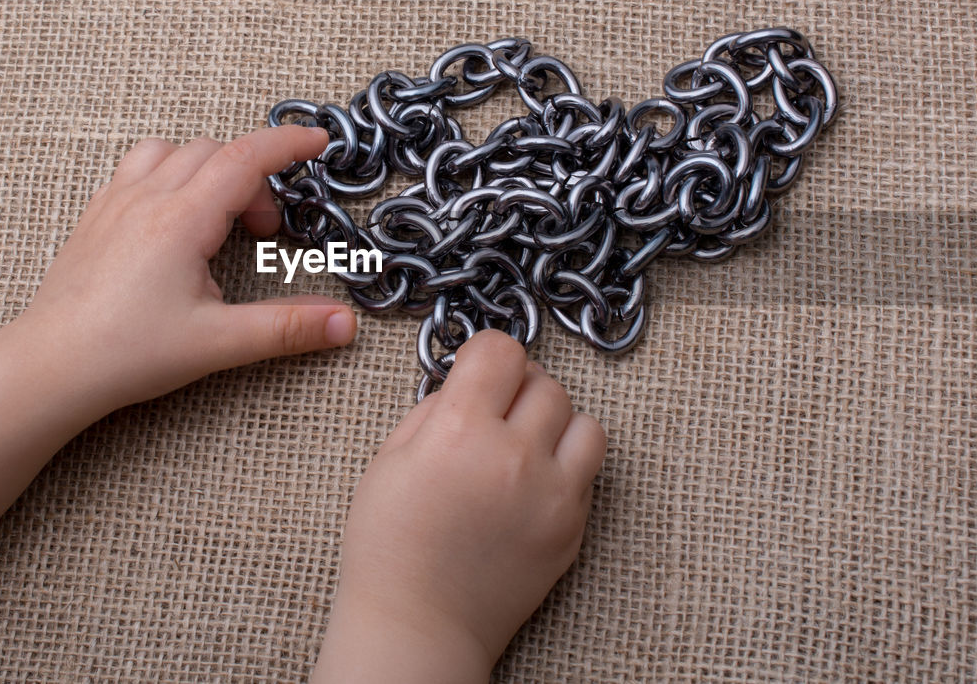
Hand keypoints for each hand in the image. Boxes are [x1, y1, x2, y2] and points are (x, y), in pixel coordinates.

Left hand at [13, 124, 356, 415]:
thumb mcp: (218, 343)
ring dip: (208, 169)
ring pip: (171, 151)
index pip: (246, 158)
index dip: (288, 144)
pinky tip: (174, 222)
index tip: (318, 141)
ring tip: (220, 219)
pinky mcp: (95, 217)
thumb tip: (344, 323)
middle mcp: (147, 198)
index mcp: (181, 219)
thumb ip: (286, 328)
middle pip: (215, 152)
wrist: (50, 366)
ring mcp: (115, 203)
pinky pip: (137, 169)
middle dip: (254, 178)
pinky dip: (170, 176)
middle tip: (265, 232)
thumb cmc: (125, 352)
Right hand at [313, 330, 606, 681]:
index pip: (502, 351)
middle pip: (546, 383)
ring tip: (525, 443)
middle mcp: (514, 456)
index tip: (477, 370)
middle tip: (495, 411)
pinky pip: (588, 472)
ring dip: (555, 422)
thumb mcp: (389, 460)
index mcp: (459, 431)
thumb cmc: (390, 547)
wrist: (419, 625)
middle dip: (519, 388)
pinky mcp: (572, 528)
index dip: (486, 355)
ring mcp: (551, 495)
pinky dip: (565, 466)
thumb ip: (433, 410)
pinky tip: (531, 483)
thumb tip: (468, 384)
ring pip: (584, 422)